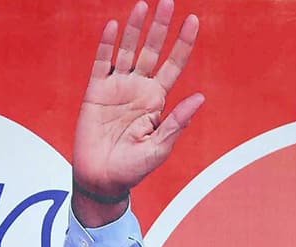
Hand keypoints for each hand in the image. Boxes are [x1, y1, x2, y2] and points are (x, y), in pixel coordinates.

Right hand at [72, 0, 204, 226]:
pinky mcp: (95, 91)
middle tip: (169, 2)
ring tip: (144, 6)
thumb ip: (177, 122)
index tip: (194, 21)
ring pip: (127, 50)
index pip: (174, 65)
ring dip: (135, 28)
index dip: (183, 43)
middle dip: (161, 28)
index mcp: (157, 101)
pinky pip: (101, 63)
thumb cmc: (132, 169)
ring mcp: (117, 87)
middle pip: (153, 51)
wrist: (101, 180)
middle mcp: (139, 89)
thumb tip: (200, 98)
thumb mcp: (160, 148)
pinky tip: (113, 25)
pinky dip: (106, 44)